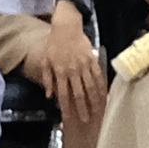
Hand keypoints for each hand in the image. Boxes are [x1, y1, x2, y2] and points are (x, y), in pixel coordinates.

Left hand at [29, 19, 106, 140]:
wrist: (66, 27)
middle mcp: (73, 71)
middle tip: (86, 120)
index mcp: (60, 72)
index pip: (64, 95)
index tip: (69, 118)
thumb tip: (49, 95)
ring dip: (94, 100)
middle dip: (83, 108)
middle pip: (79, 94)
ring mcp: (84, 66)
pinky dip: (101, 86)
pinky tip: (103, 94)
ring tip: (97, 110)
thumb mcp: (45, 61)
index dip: (67, 108)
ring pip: (90, 87)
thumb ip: (47, 79)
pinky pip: (98, 75)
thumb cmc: (53, 44)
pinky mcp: (92, 60)